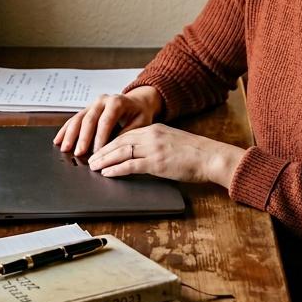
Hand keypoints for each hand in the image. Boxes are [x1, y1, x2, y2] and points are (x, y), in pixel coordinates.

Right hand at [54, 86, 161, 155]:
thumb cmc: (141, 113)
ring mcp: (93, 104)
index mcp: (117, 102)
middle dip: (82, 138)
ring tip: (65, 148)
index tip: (97, 151)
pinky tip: (59, 140)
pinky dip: (65, 130)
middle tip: (79, 153)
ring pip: (78, 119)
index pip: (106, 121)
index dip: (100, 137)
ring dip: (70, 135)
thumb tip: (116, 146)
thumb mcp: (142, 122)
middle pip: (89, 119)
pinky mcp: (87, 109)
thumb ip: (129, 132)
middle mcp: (102, 100)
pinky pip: (74, 119)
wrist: (138, 102)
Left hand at [88, 124, 243, 186]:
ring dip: (104, 159)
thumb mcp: (172, 141)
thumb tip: (141, 153)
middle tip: (90, 158)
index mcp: (155, 128)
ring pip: (121, 152)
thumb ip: (156, 143)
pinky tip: (107, 173)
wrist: (211, 157)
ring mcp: (153, 149)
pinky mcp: (157, 162)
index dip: (110, 141)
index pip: (126, 133)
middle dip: (102, 150)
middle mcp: (152, 135)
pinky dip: (116, 169)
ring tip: (93, 166)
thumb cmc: (196, 153)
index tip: (100, 148)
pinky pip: (131, 165)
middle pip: (119, 141)